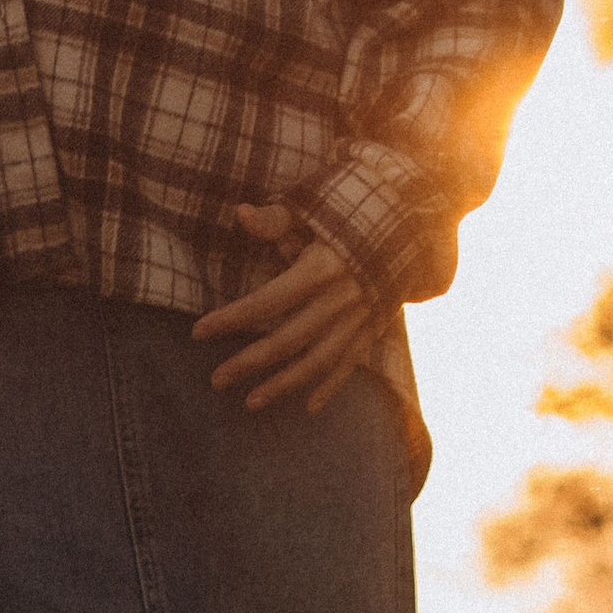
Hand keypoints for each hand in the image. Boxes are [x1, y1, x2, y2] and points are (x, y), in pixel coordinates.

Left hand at [191, 204, 376, 414]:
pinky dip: (332, 386)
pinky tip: (309, 407)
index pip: (266, 301)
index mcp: (321, 267)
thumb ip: (278, 218)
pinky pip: (351, 363)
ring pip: (317, 360)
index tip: (198, 332)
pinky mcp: (375, 325)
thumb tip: (241, 213)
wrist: (415, 218)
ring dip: (284, 384)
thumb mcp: (315, 206)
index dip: (231, 318)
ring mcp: (360, 316)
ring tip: (251, 402)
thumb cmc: (353, 208)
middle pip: (287, 339)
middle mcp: (340, 298)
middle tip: (216, 380)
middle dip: (249, 362)